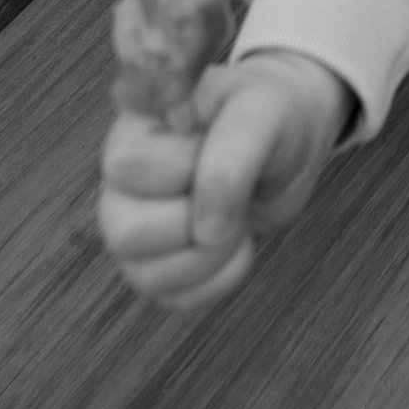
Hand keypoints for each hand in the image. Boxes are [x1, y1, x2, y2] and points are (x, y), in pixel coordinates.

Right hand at [98, 42, 354, 312]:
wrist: (287, 143)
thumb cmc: (269, 113)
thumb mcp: (263, 110)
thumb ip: (231, 158)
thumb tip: (206, 232)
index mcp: (132, 132)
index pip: (131, 166)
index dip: (190, 166)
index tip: (225, 142)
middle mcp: (121, 188)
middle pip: (127, 234)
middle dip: (197, 219)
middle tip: (235, 190)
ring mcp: (135, 235)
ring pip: (149, 277)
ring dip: (215, 253)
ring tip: (240, 215)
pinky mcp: (160, 271)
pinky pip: (179, 298)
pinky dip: (223, 276)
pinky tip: (239, 240)